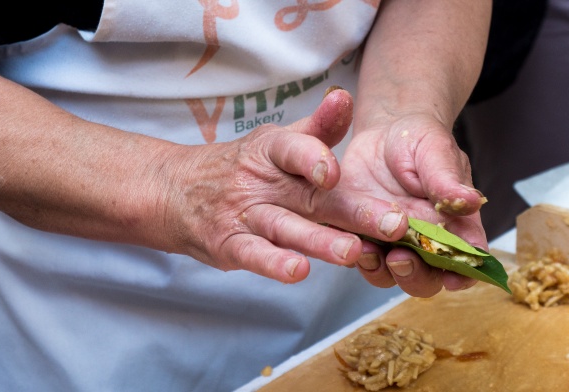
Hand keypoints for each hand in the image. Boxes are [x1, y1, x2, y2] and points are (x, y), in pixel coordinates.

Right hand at [163, 89, 385, 282]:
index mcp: (273, 152)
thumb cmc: (245, 167)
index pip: (293, 148)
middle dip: (354, 211)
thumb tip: (346, 97)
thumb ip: (317, 129)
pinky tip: (298, 271)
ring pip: (286, 229)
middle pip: (310, 197)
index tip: (337, 170)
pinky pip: (254, 255)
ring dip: (320, 241)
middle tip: (394, 223)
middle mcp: (261, 183)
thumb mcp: (277, 143)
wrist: (174, 191)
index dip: (314, 156)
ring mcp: (244, 215)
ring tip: (353, 252)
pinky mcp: (230, 246)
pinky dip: (274, 264)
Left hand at [337, 112, 488, 296]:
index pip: (466, 260)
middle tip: (401, 259)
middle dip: (415, 276)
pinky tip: (350, 242)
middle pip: (426, 279)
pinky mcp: (361, 236)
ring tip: (370, 252)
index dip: (463, 275)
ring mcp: (391, 243)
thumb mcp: (435, 152)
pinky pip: (357, 257)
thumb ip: (447, 180)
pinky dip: (354, 256)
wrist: (382, 131)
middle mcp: (425, 242)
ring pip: (389, 276)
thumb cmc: (420, 140)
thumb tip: (472, 202)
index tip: (453, 277)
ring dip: (381, 271)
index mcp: (455, 226)